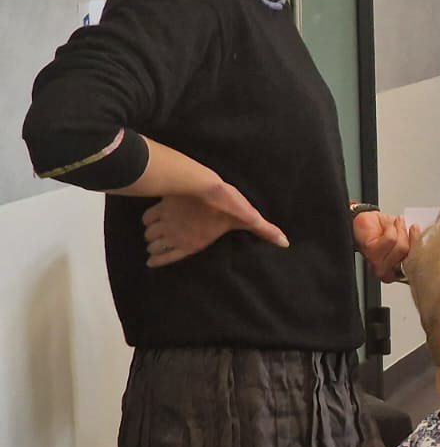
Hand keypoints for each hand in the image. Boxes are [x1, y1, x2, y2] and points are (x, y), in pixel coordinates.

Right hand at [141, 181, 287, 266]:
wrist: (202, 184)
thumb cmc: (226, 205)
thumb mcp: (248, 219)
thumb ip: (264, 231)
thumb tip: (285, 242)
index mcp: (193, 243)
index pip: (170, 256)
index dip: (159, 260)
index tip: (151, 262)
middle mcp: (176, 235)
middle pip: (157, 245)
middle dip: (155, 246)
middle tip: (154, 246)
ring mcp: (166, 221)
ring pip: (150, 233)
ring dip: (150, 235)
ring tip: (150, 236)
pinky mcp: (161, 206)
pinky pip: (148, 217)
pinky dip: (147, 220)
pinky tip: (149, 219)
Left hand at [353, 210, 418, 282]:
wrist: (366, 221)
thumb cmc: (383, 230)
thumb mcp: (405, 238)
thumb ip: (415, 246)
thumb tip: (429, 243)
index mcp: (396, 271)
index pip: (415, 268)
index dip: (421, 251)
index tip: (425, 238)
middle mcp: (387, 271)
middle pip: (410, 256)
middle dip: (411, 238)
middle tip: (410, 228)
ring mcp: (378, 263)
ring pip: (401, 247)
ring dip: (400, 230)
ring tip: (395, 224)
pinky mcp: (371, 251)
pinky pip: (390, 239)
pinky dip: (391, 227)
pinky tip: (388, 225)